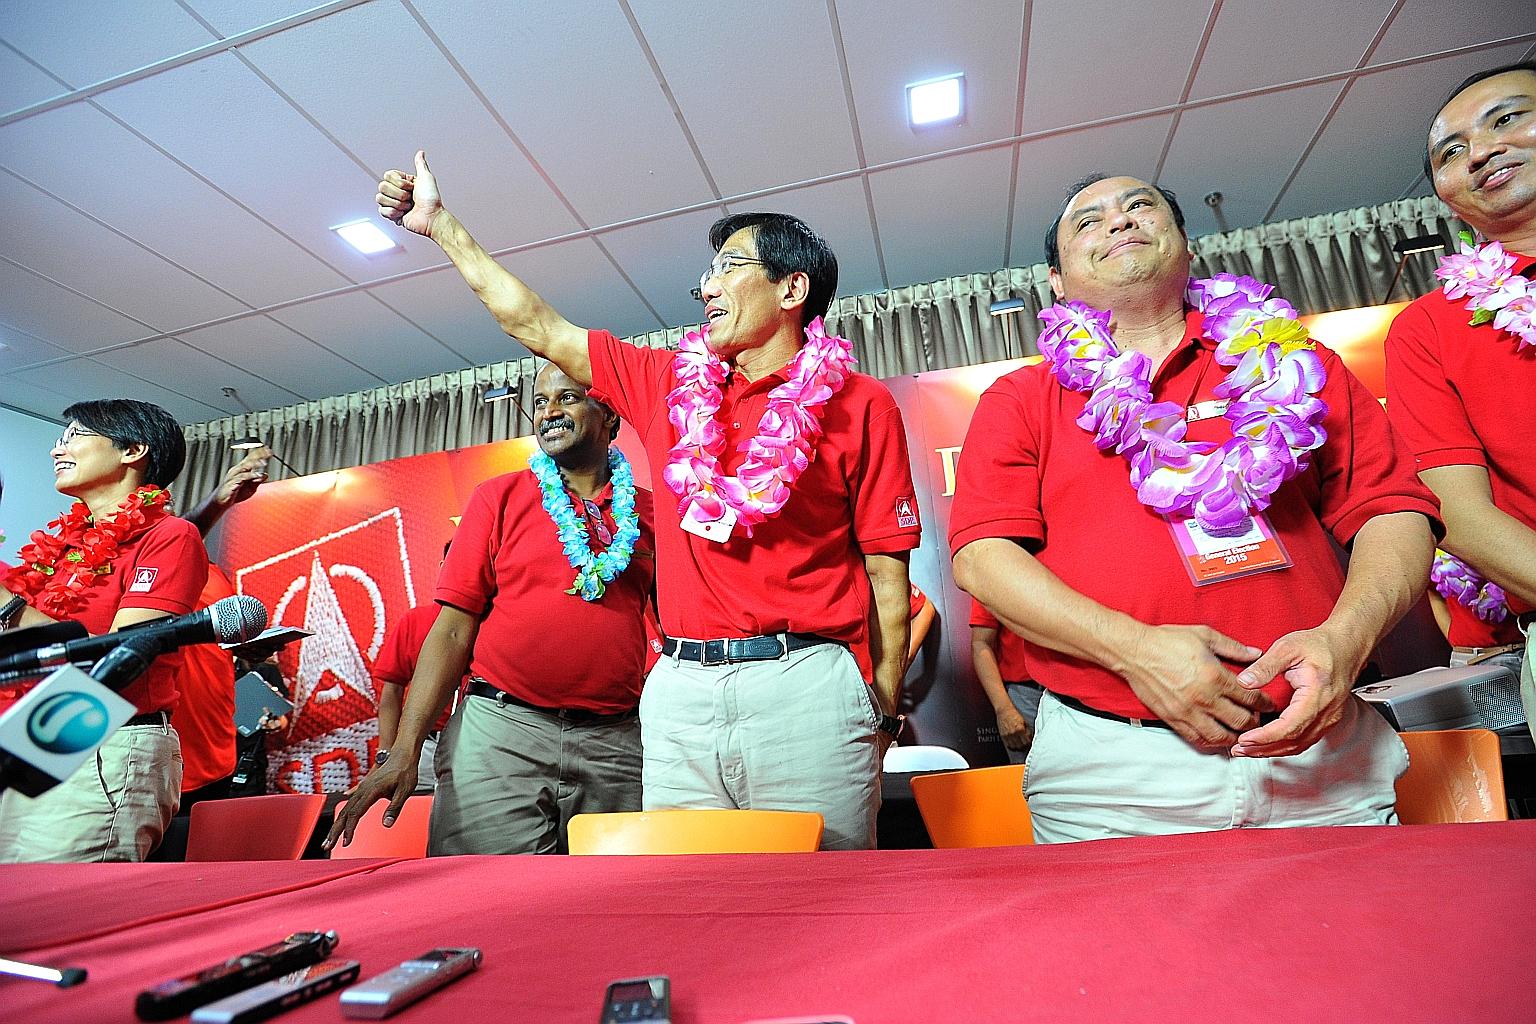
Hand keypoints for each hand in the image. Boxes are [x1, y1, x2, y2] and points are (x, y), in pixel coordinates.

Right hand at [215, 448, 268, 507]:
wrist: (221, 502)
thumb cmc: (235, 493)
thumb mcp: (250, 488)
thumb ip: (257, 481)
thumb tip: (265, 474)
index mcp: (241, 470)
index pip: (250, 459)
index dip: (258, 454)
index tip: (268, 450)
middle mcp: (237, 471)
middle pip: (248, 460)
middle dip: (258, 455)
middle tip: (267, 451)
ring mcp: (233, 477)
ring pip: (244, 468)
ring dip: (254, 464)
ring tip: (263, 462)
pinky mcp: (232, 484)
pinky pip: (241, 478)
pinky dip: (249, 476)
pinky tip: (257, 476)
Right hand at [323, 755, 416, 850]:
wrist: (403, 753)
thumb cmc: (405, 770)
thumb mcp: (405, 790)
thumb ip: (395, 808)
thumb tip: (387, 824)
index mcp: (372, 791)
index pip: (355, 813)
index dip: (349, 829)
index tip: (346, 843)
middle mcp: (363, 790)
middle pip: (345, 813)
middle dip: (335, 831)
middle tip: (326, 846)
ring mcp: (362, 789)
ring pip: (345, 809)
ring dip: (337, 826)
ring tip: (329, 840)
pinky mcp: (364, 789)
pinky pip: (350, 804)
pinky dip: (343, 816)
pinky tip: (339, 823)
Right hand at [376, 150, 443, 237]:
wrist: (431, 218)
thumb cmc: (431, 200)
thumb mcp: (426, 178)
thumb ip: (420, 164)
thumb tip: (420, 153)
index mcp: (402, 182)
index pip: (387, 176)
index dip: (399, 182)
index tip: (411, 187)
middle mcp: (396, 192)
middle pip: (382, 186)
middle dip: (399, 194)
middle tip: (410, 198)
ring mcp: (393, 203)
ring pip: (380, 198)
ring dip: (397, 204)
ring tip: (408, 206)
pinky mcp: (391, 215)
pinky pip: (382, 211)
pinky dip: (394, 213)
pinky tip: (403, 214)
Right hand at [994, 706, 1032, 750]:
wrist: (1004, 710)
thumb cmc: (1014, 714)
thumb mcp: (1024, 721)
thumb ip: (1027, 730)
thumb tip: (1030, 737)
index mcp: (1020, 729)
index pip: (1027, 742)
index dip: (1029, 743)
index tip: (1029, 742)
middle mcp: (1014, 733)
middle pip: (1021, 746)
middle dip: (1024, 746)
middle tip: (1025, 745)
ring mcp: (1008, 735)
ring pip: (1014, 747)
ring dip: (1018, 747)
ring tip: (1020, 745)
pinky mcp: (1003, 736)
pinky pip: (1008, 745)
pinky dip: (1012, 746)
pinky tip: (1014, 744)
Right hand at [1117, 624, 1272, 751]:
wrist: (1135, 651)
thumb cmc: (1168, 640)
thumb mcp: (1204, 635)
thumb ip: (1233, 647)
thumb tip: (1256, 653)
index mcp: (1215, 677)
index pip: (1250, 698)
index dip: (1264, 703)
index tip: (1268, 703)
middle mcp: (1204, 699)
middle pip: (1241, 721)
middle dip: (1255, 722)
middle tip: (1258, 718)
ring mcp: (1188, 712)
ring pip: (1221, 737)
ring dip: (1235, 737)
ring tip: (1239, 732)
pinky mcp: (1173, 719)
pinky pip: (1197, 739)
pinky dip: (1211, 742)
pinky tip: (1216, 736)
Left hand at [1230, 627, 1358, 757]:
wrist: (1346, 645)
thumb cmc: (1320, 645)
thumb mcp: (1288, 647)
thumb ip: (1265, 666)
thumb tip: (1244, 682)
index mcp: (1317, 694)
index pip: (1290, 726)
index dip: (1266, 737)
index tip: (1245, 739)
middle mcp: (1327, 711)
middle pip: (1294, 741)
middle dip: (1264, 749)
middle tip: (1238, 749)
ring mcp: (1329, 718)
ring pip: (1300, 744)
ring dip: (1272, 751)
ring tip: (1247, 750)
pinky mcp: (1326, 719)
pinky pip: (1305, 739)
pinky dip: (1284, 745)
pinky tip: (1266, 743)